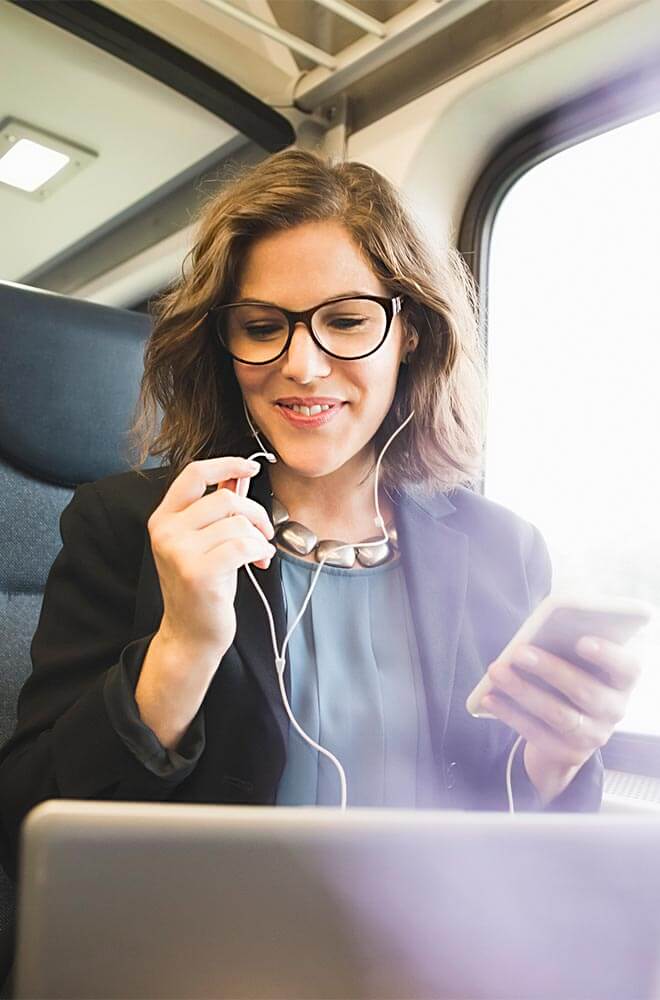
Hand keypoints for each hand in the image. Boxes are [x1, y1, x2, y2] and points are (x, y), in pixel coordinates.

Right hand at [148, 457, 275, 657]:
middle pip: (225, 499)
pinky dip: (260, 551)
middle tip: (264, 532)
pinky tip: (260, 562)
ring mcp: (179, 552)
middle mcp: (166, 531)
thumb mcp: (205, 541)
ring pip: (238, 523)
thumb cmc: (203, 587)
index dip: (226, 464)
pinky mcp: (198, 572)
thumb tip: (239, 474)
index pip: (194, 474)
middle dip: (255, 513)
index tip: (251, 467)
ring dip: (260, 538)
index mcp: (163, 518)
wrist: (191, 634)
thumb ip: (217, 508)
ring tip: (259, 553)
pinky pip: (243, 545)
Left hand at [482, 636, 642, 796]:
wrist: (566, 733)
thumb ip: (566, 649)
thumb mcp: (575, 664)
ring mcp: (593, 736)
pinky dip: (510, 713)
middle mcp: (614, 710)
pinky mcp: (568, 754)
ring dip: (523, 690)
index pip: (628, 668)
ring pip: (558, 714)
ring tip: (497, 671)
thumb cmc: (568, 679)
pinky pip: (536, 733)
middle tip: (518, 652)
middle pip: (586, 691)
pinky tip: (489, 697)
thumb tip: (539, 632)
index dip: (608, 655)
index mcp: (621, 681)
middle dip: (549, 669)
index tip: (581, 641)